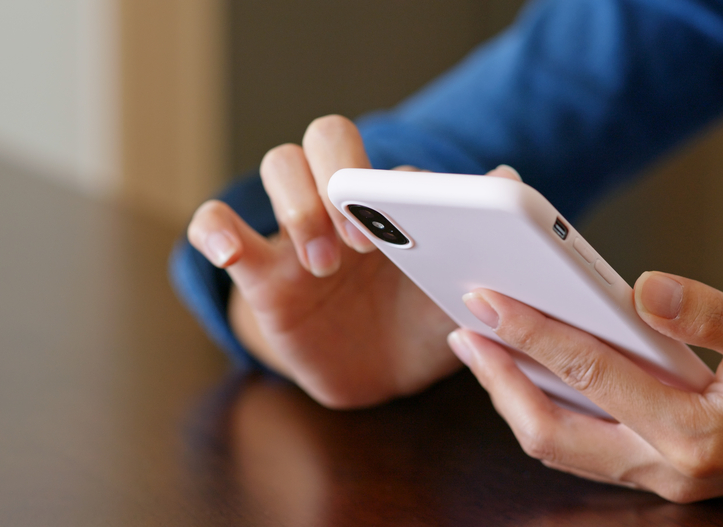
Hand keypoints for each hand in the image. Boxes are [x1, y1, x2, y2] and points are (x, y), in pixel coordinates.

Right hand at [187, 114, 520, 407]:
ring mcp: (296, 234)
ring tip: (321, 265)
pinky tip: (228, 250)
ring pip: (279, 164)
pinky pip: (217, 227)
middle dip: (339, 176)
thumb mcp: (452, 292)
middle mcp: (342, 204)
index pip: (381, 158)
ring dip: (297, 203)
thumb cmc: (418, 323)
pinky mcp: (260, 273)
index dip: (386, 183)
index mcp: (390, 205)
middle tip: (360, 242)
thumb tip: (507, 177)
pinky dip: (216, 229)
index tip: (401, 225)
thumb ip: (478, 242)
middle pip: (324, 139)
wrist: (376, 374)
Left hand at [448, 271, 722, 505]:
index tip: (486, 296)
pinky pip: (591, 446)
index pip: (590, 371)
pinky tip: (541, 376)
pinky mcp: (672, 468)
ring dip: (520, 399)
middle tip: (463, 330)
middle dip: (500, 381)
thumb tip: (645, 288)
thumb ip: (712, 314)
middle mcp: (671, 466)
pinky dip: (555, 411)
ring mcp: (668, 475)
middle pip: (554, 432)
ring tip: (486, 351)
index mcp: (696, 433)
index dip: (531, 330)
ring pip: (567, 447)